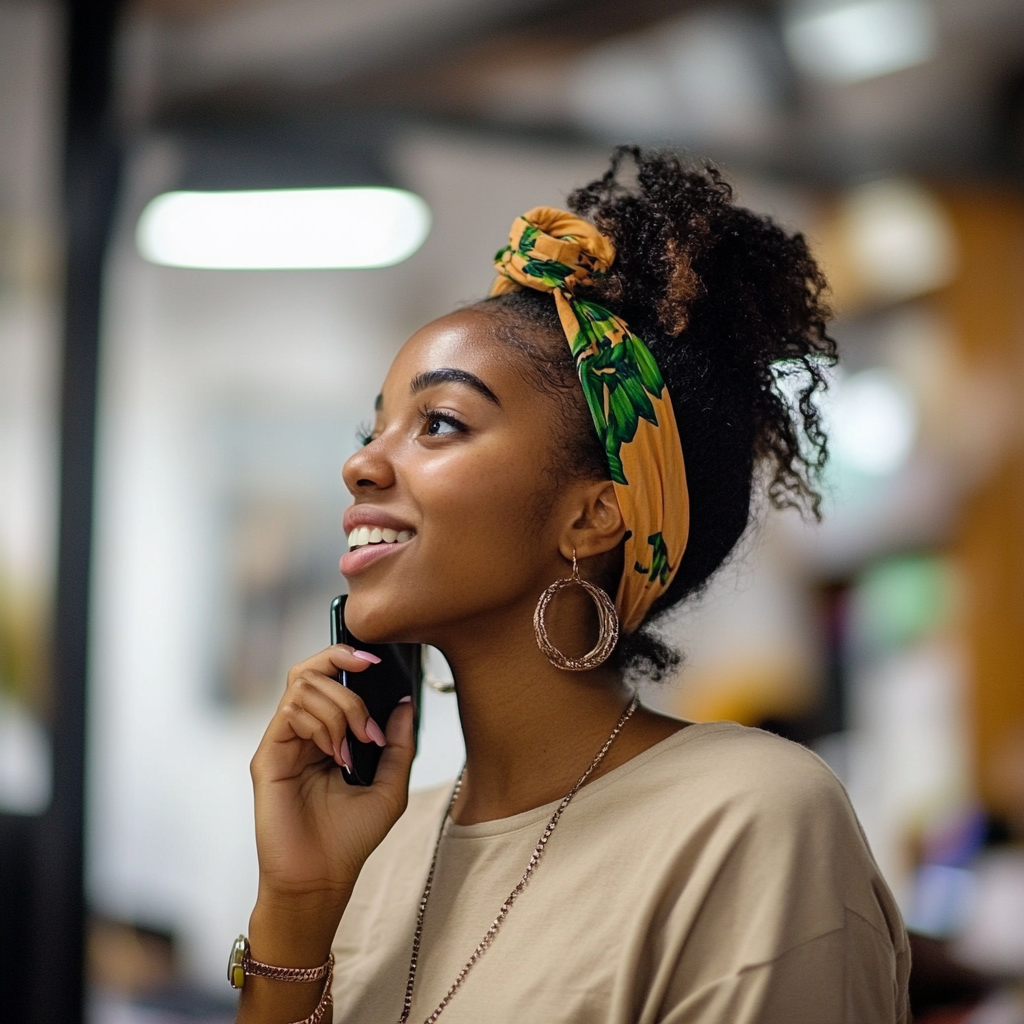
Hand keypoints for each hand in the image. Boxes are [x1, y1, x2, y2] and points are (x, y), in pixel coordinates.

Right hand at [248, 645, 415, 957]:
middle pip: (312, 670)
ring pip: (303, 685)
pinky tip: (335, 755)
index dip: (348, 656)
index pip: (328, 675)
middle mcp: (302, 732)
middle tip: (367, 725)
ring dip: (339, 708)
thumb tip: (406, 700)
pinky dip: (321, 724)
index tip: (377, 660)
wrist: (323, 878)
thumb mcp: (391, 785)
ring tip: (352, 748)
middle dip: (348, 685)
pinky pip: (290, 712)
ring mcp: (283, 742)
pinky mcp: (268, 756)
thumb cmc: (350, 838)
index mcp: (328, 733)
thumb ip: (399, 742)